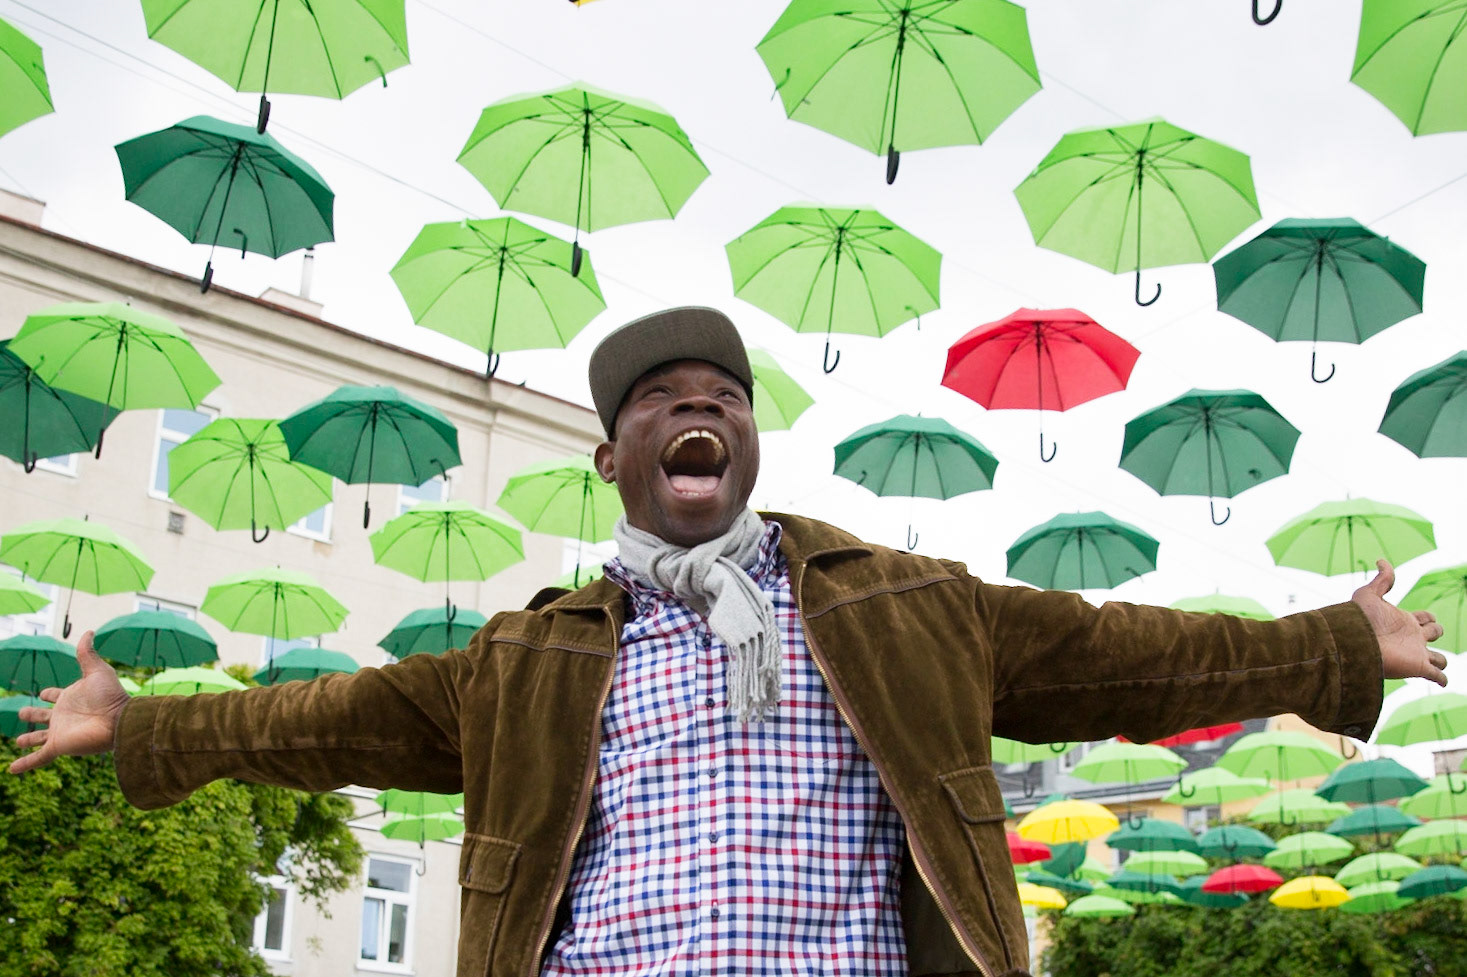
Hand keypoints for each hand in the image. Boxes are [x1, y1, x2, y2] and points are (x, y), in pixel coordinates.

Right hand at [8, 631, 130, 774]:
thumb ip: (87, 653)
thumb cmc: (111, 695)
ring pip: (39, 737)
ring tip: (19, 740)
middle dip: (33, 713)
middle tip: (22, 711)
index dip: (49, 693)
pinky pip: (38, 758)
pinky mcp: (59, 746)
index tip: (44, 692)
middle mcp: (64, 715)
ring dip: (29, 739)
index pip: (56, 695)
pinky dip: (25, 764)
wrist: (119, 719)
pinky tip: (12, 770)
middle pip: (44, 716)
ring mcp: (60, 732)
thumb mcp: (97, 670)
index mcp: (71, 698)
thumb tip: (88, 631)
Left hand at [1353, 560, 1447, 686]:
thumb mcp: (1369, 594)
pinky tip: (1441, 681)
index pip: (1426, 618)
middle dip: (1437, 630)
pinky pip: (1438, 676)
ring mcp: (1417, 653)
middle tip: (1426, 631)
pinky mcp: (1418, 668)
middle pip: (1436, 632)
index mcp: (1404, 621)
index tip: (1421, 617)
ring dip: (1440, 660)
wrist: (1354, 643)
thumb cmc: (1359, 620)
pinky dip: (1442, 679)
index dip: (1428, 616)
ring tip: (1434, 662)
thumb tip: (1381, 560)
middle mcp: (1412, 637)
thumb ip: (1381, 579)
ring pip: (1440, 658)